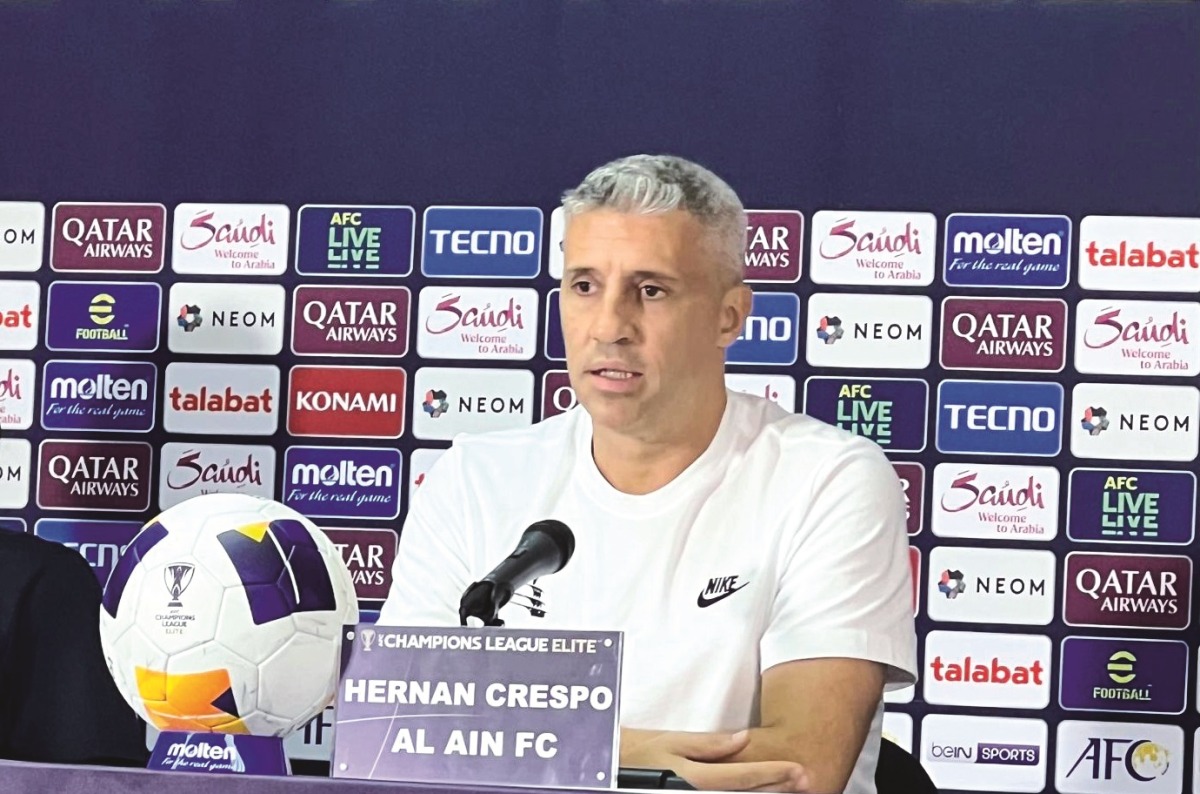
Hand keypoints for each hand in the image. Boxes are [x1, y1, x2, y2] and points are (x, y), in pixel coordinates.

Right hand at [619, 728, 810, 791]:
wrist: (605, 771)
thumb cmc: (633, 753)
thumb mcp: (668, 742)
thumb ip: (707, 745)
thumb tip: (741, 740)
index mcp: (691, 777)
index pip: (741, 778)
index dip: (773, 774)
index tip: (798, 770)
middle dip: (776, 788)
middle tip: (805, 780)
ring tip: (788, 789)